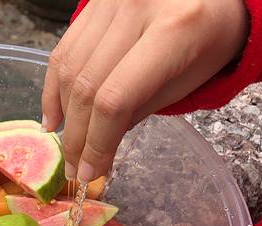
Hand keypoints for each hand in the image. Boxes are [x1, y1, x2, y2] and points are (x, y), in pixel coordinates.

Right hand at [42, 0, 248, 180]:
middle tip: (75, 168)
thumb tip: (95, 151)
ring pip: (69, 70)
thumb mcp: (185, 81)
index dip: (97, 142)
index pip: (116, 99)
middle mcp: (136, 7)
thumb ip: (137, 111)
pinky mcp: (93, 1)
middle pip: (87, 87)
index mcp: (174, 30)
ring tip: (66, 146)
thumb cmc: (208, 40)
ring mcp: (110, 0)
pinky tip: (54, 115)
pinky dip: (53, 87)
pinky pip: (63, 50)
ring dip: (63, 116)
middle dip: (77, 137)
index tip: (89, 173)